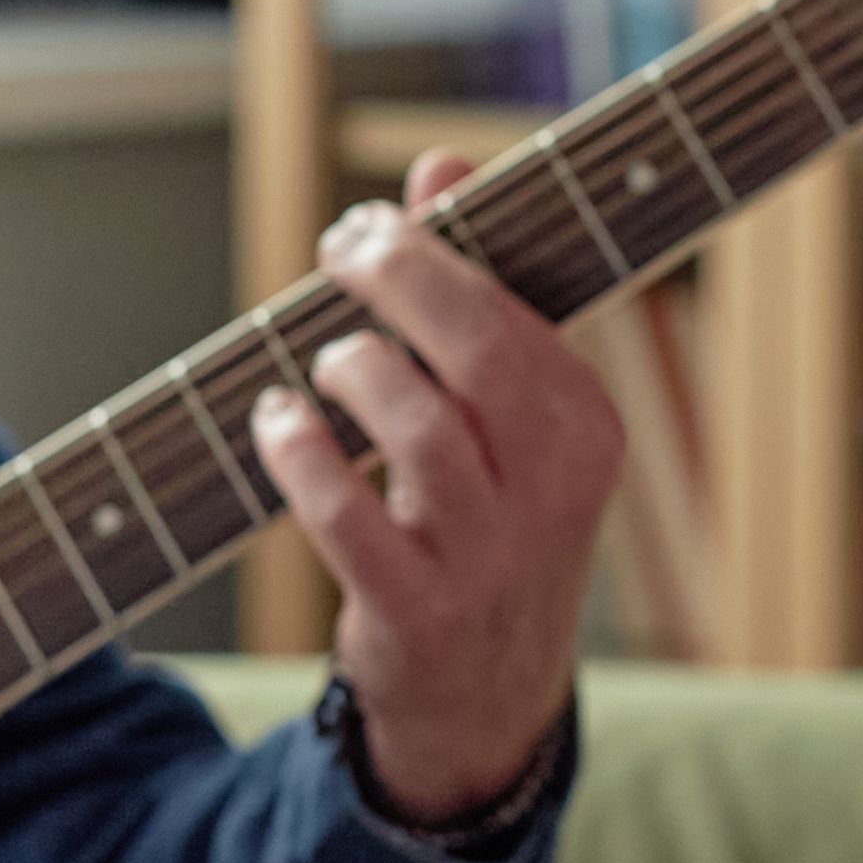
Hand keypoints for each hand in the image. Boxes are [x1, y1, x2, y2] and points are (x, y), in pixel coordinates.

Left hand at [255, 156, 618, 824]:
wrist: (484, 696)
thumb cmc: (482, 521)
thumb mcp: (499, 417)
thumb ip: (471, 288)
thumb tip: (439, 165)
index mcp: (586, 429)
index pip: (516, 313)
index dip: (433, 251)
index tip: (366, 227)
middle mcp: (555, 491)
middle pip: (482, 352)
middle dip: (399, 281)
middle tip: (337, 254)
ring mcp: (490, 556)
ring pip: (421, 429)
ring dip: (352, 373)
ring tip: (322, 366)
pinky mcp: (418, 612)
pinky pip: (349, 518)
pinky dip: (299, 457)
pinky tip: (275, 422)